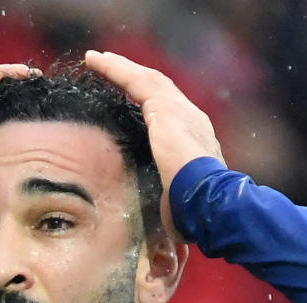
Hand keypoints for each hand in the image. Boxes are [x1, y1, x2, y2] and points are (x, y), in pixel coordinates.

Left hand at [83, 50, 223, 238]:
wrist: (210, 202)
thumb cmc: (194, 215)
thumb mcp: (173, 205)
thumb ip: (162, 205)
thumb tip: (153, 239)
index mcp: (194, 140)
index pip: (168, 114)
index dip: (147, 103)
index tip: (128, 98)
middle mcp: (191, 118)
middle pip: (158, 89)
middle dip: (133, 77)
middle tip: (109, 68)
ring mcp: (181, 111)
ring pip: (146, 79)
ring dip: (120, 67)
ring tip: (97, 60)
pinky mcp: (165, 109)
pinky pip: (135, 80)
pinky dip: (114, 69)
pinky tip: (95, 62)